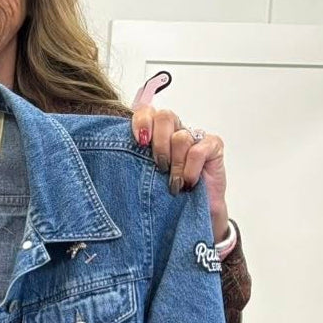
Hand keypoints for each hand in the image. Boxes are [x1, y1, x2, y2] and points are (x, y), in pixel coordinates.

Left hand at [130, 104, 229, 241]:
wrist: (194, 212)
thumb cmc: (166, 193)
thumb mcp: (143, 176)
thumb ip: (132, 159)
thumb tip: (108, 156)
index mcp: (155, 132)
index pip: (146, 111)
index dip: (141, 121)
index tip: (139, 142)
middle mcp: (175, 130)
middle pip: (165, 116)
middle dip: (159, 144)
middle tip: (159, 166)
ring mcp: (195, 136)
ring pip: (181, 137)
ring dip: (175, 164)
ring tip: (174, 183)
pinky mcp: (213, 146)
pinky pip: (198, 150)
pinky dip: (190, 169)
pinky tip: (188, 182)